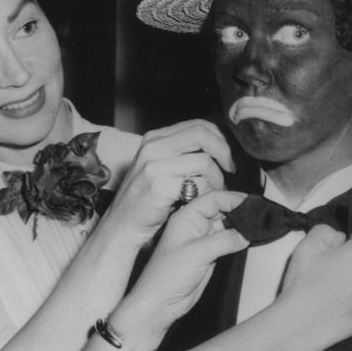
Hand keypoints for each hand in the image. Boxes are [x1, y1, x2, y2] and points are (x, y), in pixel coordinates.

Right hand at [104, 119, 233, 245]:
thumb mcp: (157, 167)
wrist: (121, 225)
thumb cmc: (145, 200)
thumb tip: (217, 146)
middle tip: (230, 170)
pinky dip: (208, 193)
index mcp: (155, 138)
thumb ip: (180, 153)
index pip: (198, 125)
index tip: (226, 157)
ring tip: (215, 191)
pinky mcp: (160, 186)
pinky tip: (204, 201)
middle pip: (202, 135)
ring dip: (217, 178)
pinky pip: (198, 184)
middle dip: (224, 152)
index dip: (219, 139)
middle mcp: (153, 147)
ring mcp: (154, 166)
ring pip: (204, 161)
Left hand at [113, 190, 248, 348]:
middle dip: (239, 210)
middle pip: (221, 209)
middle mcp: (194, 225)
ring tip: (257, 225)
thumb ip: (224, 240)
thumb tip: (245, 234)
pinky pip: (227, 240)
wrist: (160, 303)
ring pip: (226, 224)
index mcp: (186, 217)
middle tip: (258, 214)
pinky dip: (239, 239)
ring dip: (240, 224)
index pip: (213, 198)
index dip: (233, 198)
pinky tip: (249, 239)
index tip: (251, 203)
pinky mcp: (209, 253)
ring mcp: (202, 239)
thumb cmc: (166, 277)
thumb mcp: (198, 253)